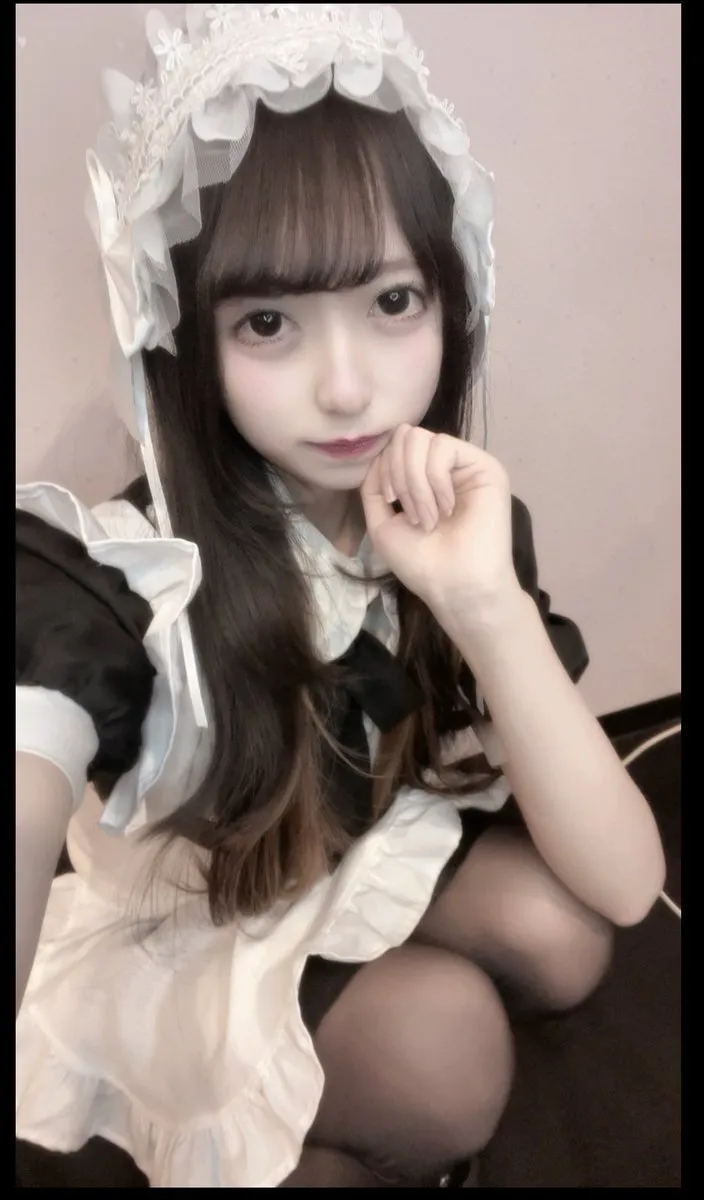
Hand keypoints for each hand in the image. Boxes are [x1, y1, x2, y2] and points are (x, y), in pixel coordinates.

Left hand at [361, 425, 520, 625]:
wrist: (456, 586)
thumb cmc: (422, 563)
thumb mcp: (382, 522)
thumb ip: (374, 486)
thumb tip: (379, 456)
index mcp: (422, 478)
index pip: (395, 446)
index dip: (383, 468)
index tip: (391, 503)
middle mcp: (444, 467)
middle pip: (405, 435)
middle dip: (398, 474)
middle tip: (412, 514)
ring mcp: (465, 465)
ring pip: (420, 439)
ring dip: (415, 484)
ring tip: (429, 517)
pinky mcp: (485, 466)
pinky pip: (443, 448)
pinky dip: (434, 481)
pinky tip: (446, 508)